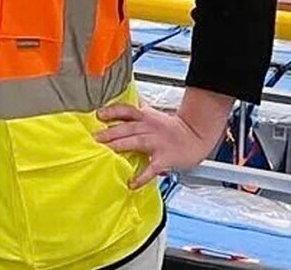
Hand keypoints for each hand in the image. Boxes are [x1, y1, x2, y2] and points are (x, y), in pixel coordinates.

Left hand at [95, 102, 219, 188]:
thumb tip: (119, 107)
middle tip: (95, 138)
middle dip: (111, 132)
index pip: (127, 110)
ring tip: (107, 152)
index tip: (99, 114)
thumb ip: (137, 113)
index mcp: (146, 117)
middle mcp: (150, 127)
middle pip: (128, 127)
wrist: (195, 137)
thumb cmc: (171, 129)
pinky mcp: (164, 158)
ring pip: (137, 142)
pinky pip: (152, 168)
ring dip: (121, 146)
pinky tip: (132, 183)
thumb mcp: (153, 115)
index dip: (113, 111)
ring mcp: (157, 143)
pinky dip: (142, 176)